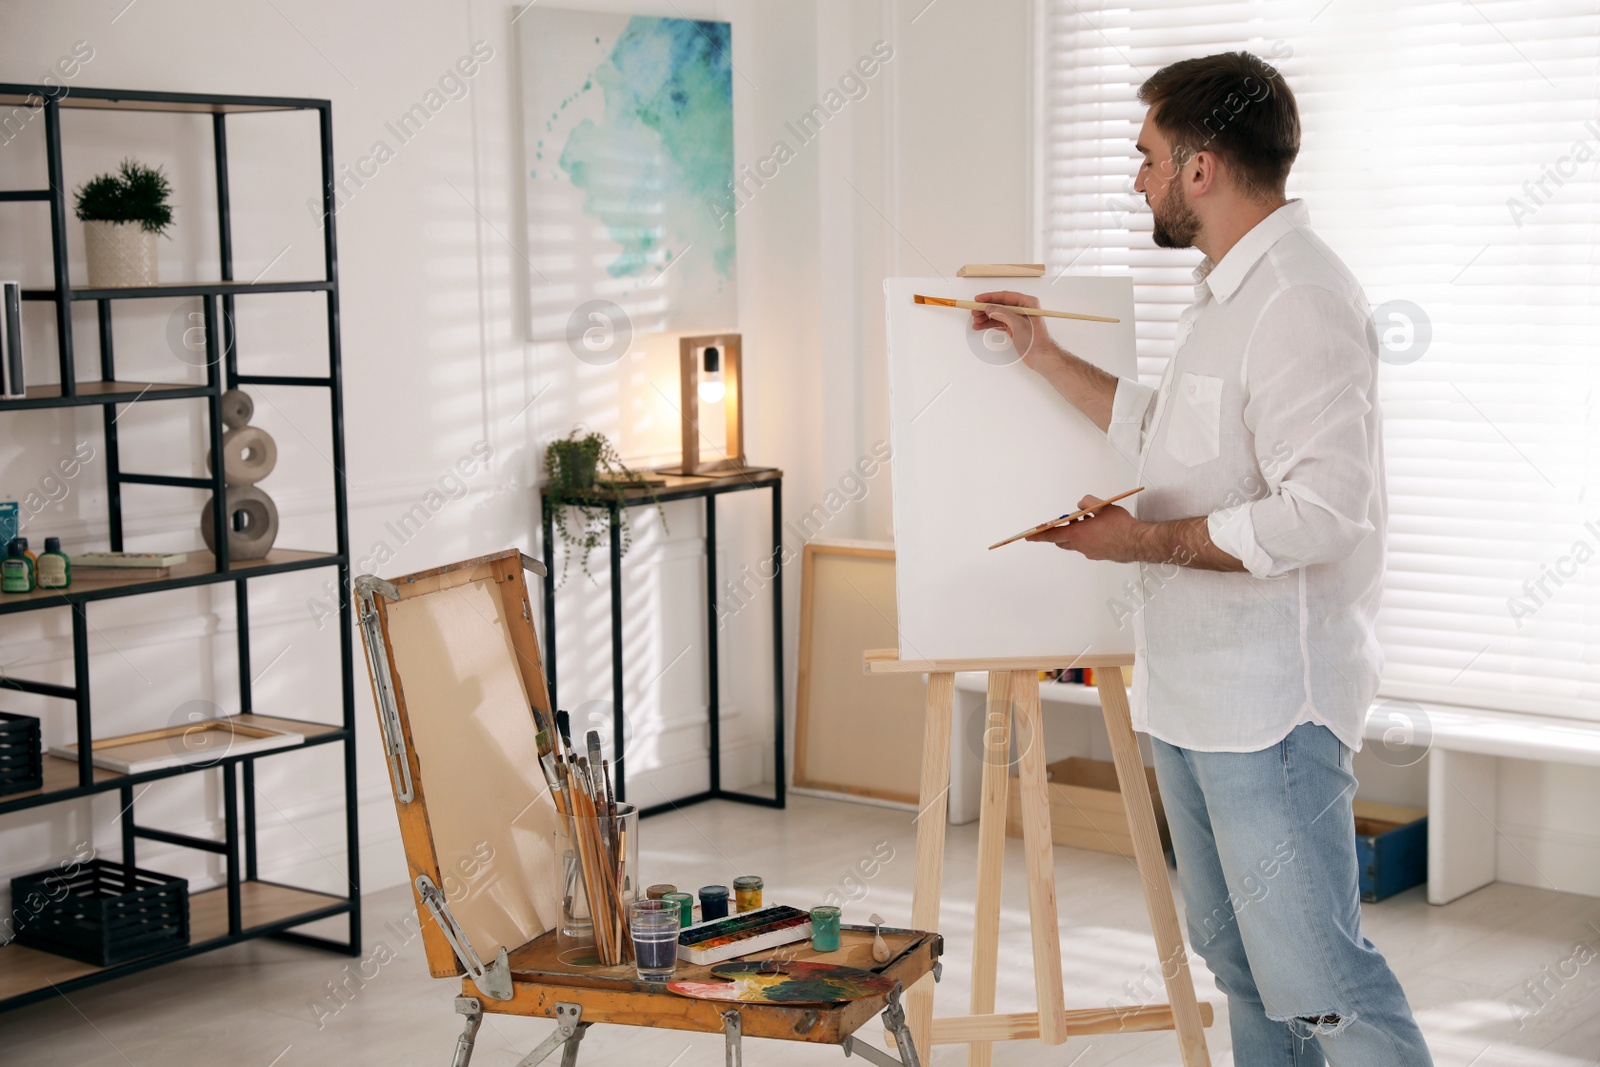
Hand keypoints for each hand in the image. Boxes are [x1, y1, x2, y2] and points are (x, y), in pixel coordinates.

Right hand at [971, 291, 1044, 363]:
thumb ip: (1003, 314)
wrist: (1041, 357)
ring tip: (975, 321)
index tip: (979, 299)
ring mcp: (1018, 319)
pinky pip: (999, 323)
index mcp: (1028, 303)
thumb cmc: (1036, 341)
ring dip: (986, 317)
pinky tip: (981, 326)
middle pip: (1000, 305)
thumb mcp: (1018, 324)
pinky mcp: (1014, 328)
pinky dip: (990, 324)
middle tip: (974, 311)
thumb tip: (990, 308)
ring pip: (998, 314)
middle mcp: (1023, 309)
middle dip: (986, 309)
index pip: (1006, 296)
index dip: (991, 297)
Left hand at [1024, 495, 1147, 562]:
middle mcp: (1081, 546)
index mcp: (1077, 534)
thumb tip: (1081, 505)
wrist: (1138, 542)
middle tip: (1067, 521)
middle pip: (1063, 541)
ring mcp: (1090, 552)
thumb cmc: (1120, 525)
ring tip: (1087, 522)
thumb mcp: (1102, 506)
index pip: (1052, 535)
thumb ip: (1087, 502)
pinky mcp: (1100, 555)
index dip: (1039, 536)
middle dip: (1060, 532)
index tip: (1028, 537)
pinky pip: (1088, 547)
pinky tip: (1099, 531)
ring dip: (1076, 534)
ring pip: (1076, 544)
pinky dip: (1088, 539)